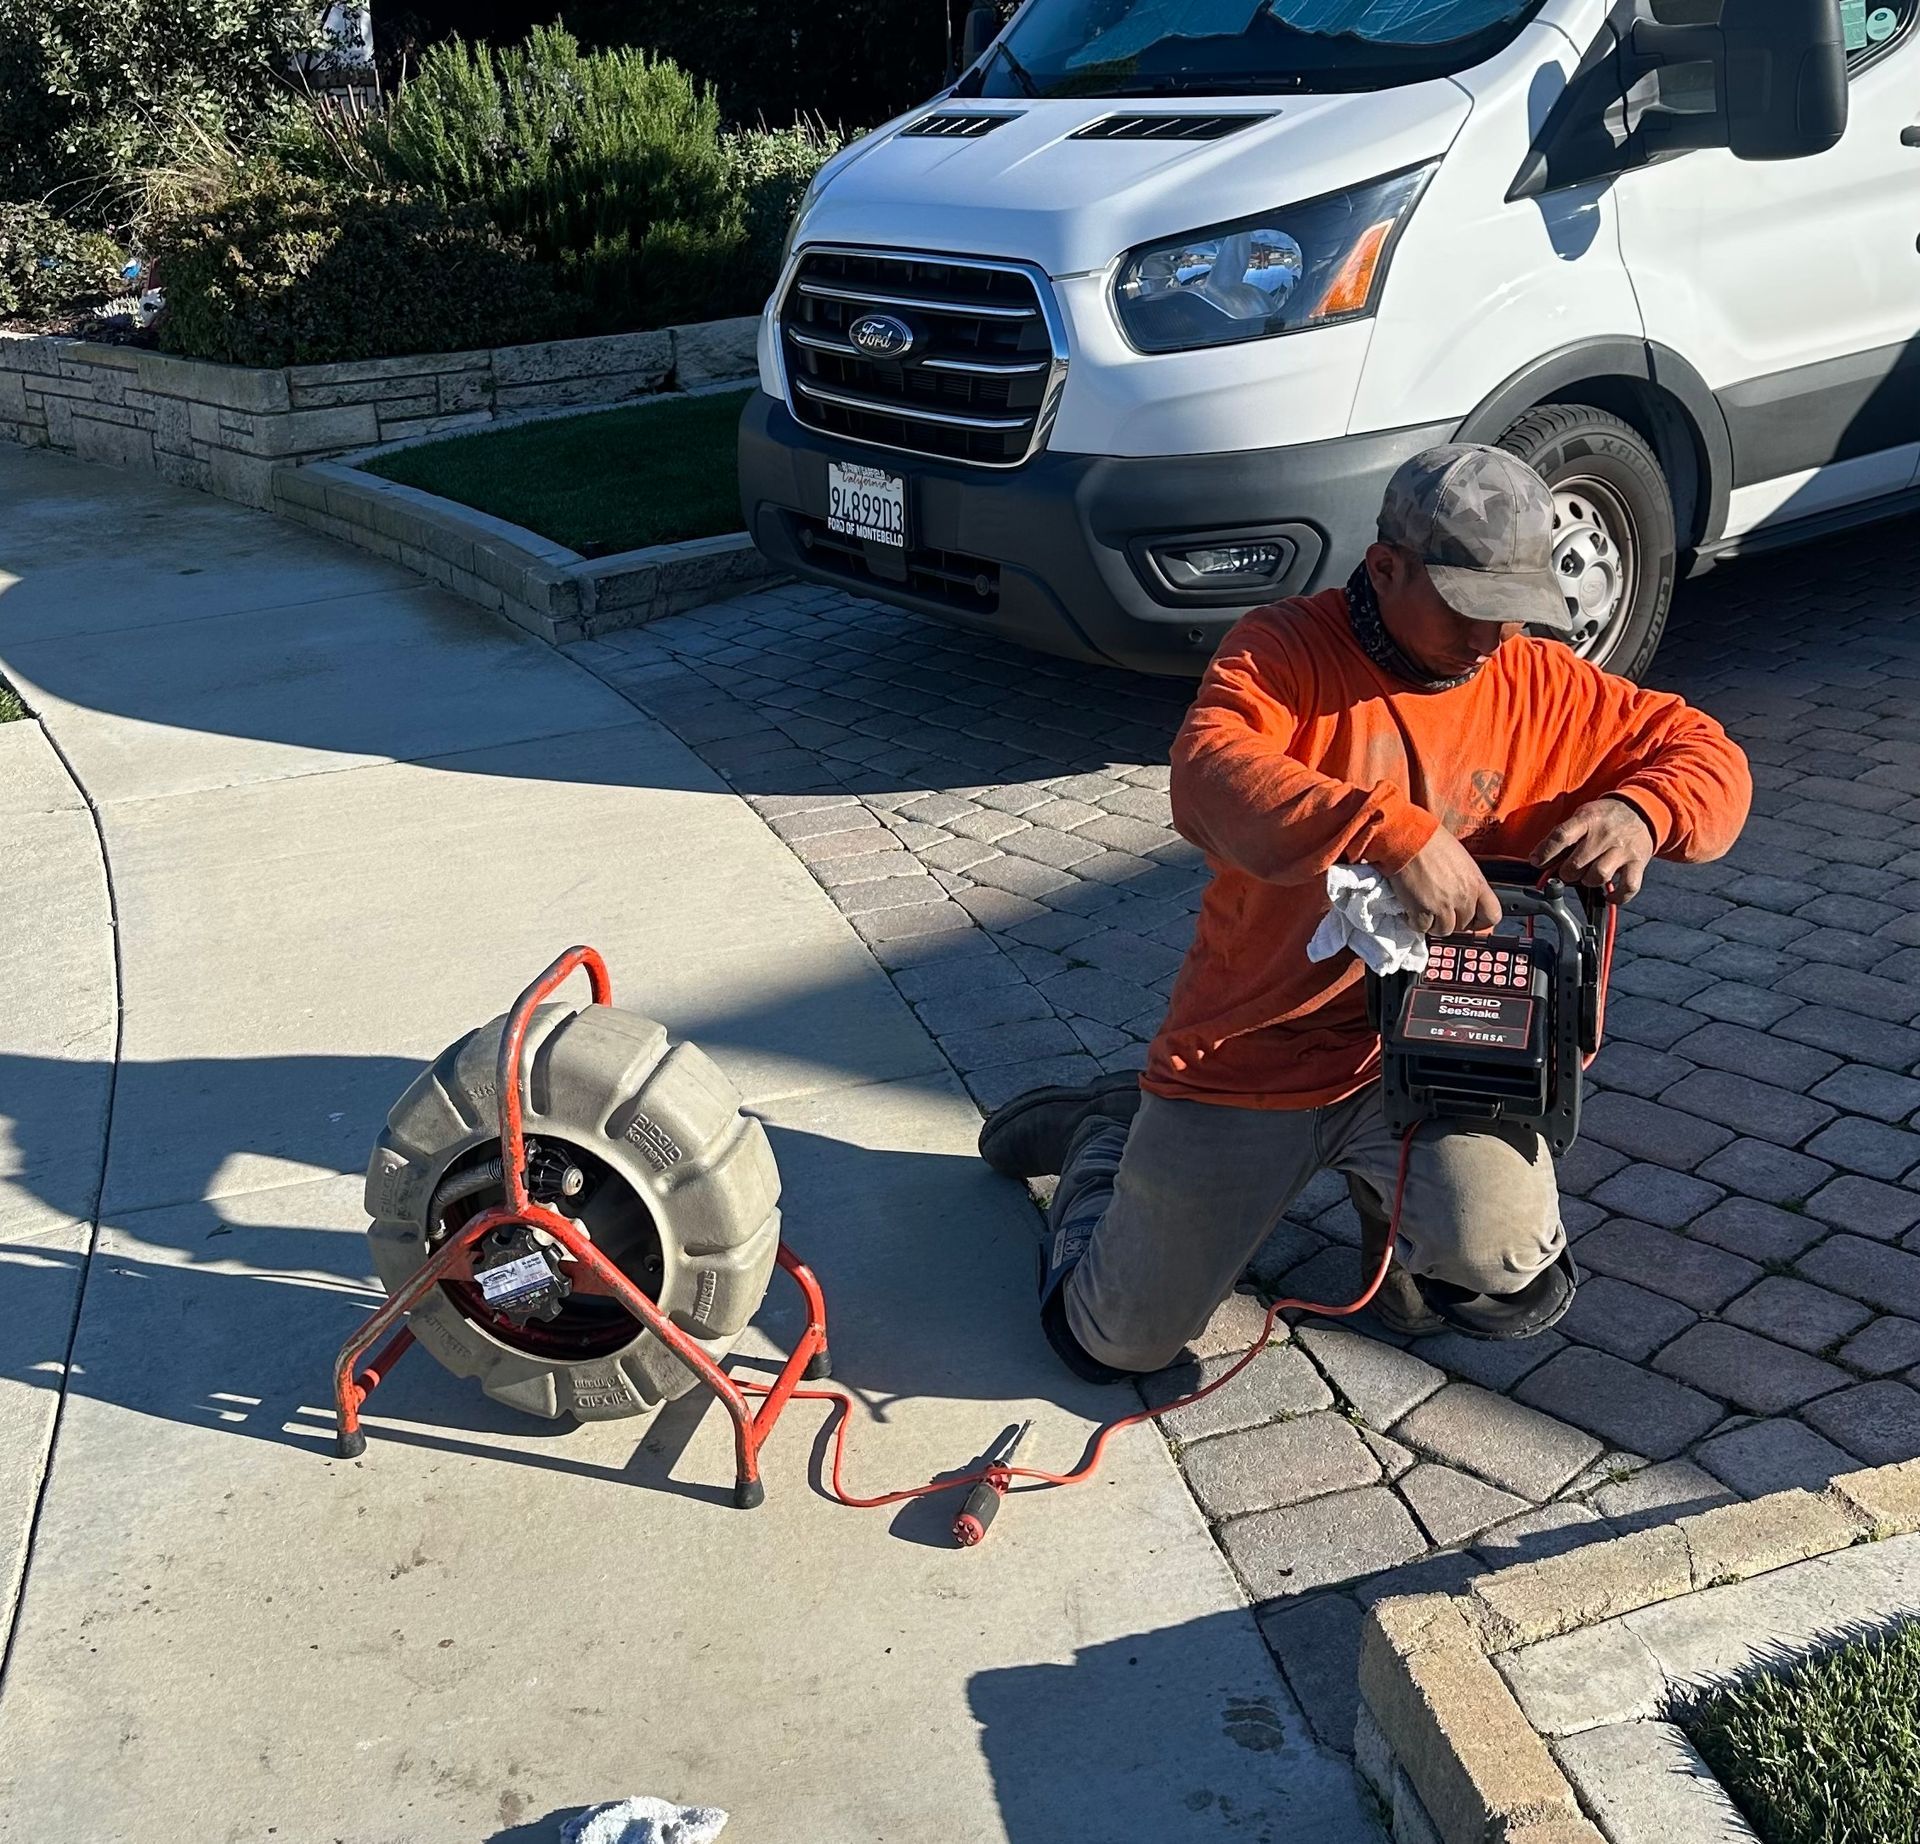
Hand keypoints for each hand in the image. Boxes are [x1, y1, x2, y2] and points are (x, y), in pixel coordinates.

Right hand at [1389, 827, 1502, 936]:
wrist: (1408, 838)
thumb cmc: (1431, 841)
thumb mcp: (1462, 859)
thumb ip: (1467, 881)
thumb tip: (1464, 896)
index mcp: (1476, 882)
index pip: (1492, 915)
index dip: (1481, 921)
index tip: (1472, 919)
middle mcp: (1463, 896)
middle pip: (1464, 924)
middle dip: (1452, 920)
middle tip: (1440, 910)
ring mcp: (1443, 905)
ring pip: (1444, 930)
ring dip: (1434, 924)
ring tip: (1426, 911)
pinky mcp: (1422, 910)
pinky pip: (1422, 928)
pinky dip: (1416, 922)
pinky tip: (1412, 910)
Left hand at [1530, 798, 1655, 901]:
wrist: (1640, 810)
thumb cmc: (1603, 818)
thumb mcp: (1581, 816)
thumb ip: (1562, 836)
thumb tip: (1538, 859)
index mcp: (1587, 819)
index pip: (1561, 837)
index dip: (1545, 852)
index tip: (1536, 862)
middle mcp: (1605, 834)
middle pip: (1576, 863)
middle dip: (1566, 872)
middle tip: (1567, 871)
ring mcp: (1623, 850)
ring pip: (1598, 876)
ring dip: (1588, 882)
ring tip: (1587, 876)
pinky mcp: (1638, 862)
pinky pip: (1628, 887)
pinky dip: (1617, 897)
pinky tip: (1609, 896)